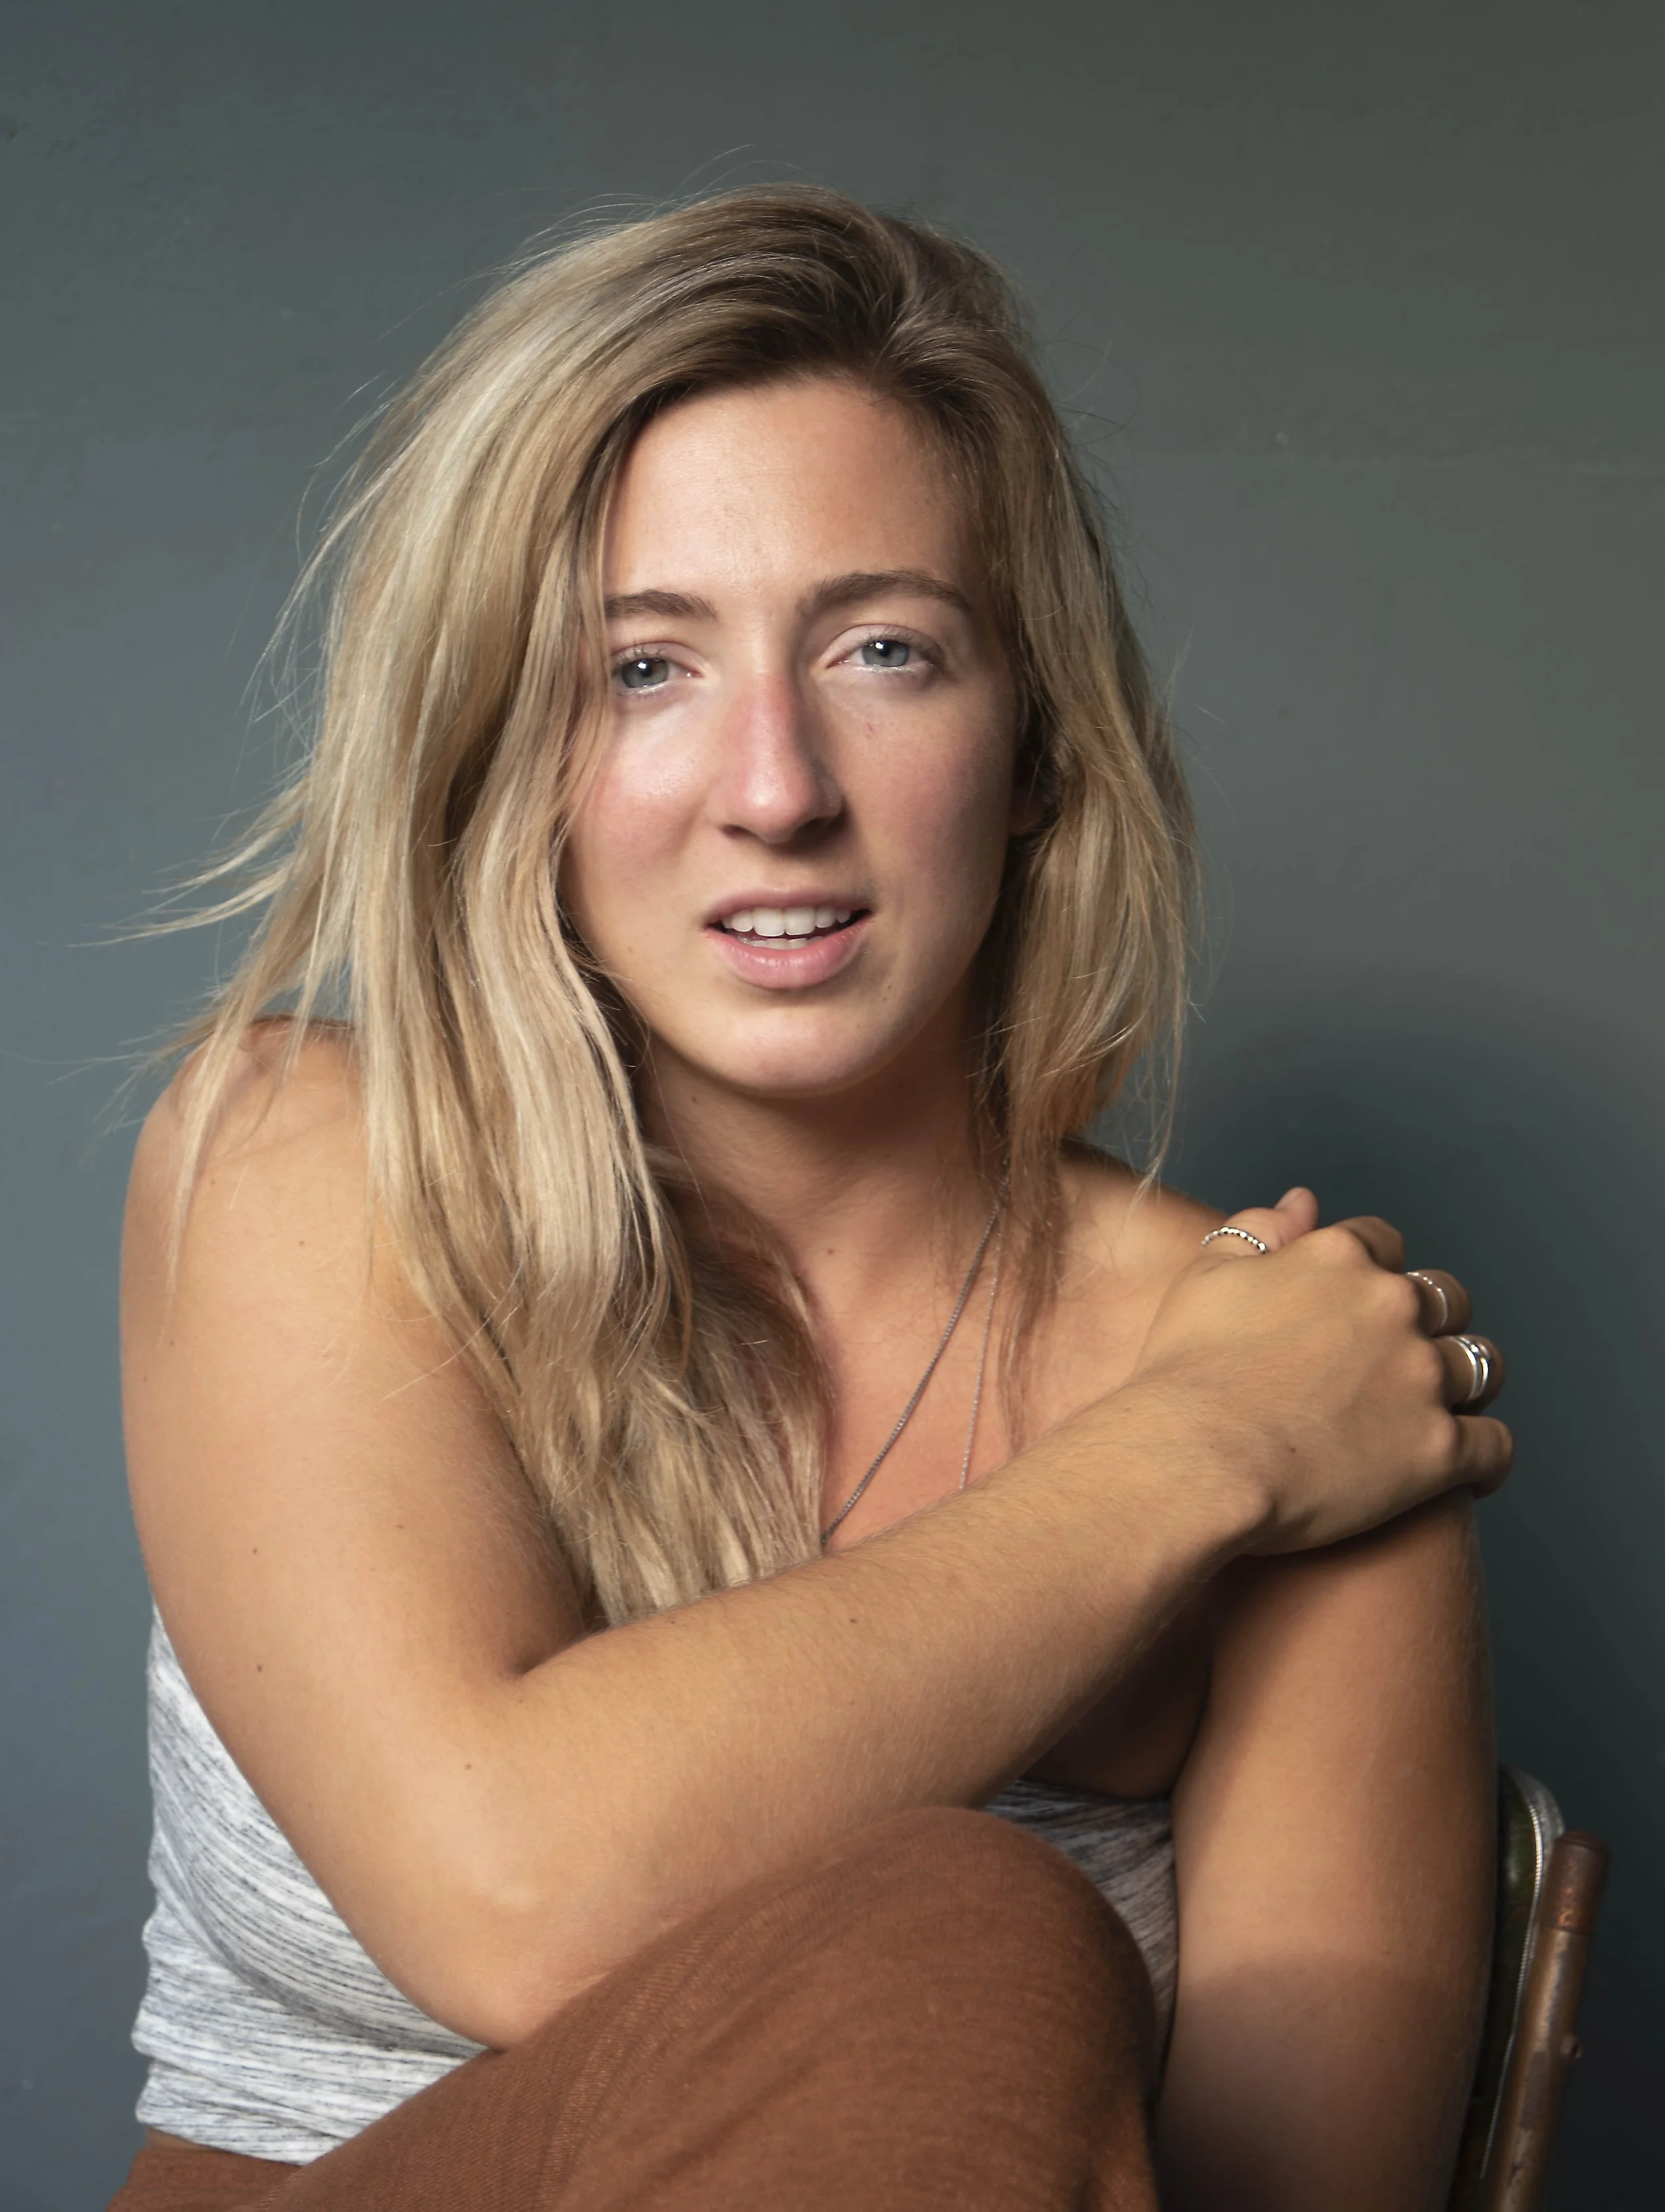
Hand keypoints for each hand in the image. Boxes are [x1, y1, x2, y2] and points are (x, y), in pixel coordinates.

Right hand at [1126, 1188, 1511, 1553]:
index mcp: (1338, 1258)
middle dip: (1431, 1320)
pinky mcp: (1439, 1449)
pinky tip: (1470, 1471)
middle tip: (1395, 1359)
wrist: (1196, 1460)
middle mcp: (1393, 1306)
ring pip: (1480, 1365)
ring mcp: (1422, 1377)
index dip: (1372, 1271)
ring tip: (1441, 1409)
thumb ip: (1256, 1231)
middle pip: (1445, 1297)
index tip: (1355, 1303)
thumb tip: (1301, 1203)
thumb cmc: (1185, 1372)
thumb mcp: (1206, 1278)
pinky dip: (1486, 1457)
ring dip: (1465, 1381)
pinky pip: (1493, 1446)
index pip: (1382, 1242)